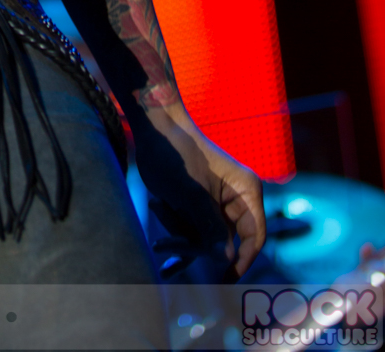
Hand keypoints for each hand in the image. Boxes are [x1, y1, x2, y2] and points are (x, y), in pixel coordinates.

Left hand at [133, 103, 265, 277]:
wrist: (153, 130)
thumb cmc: (177, 153)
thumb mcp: (193, 193)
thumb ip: (211, 227)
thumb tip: (227, 260)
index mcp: (246, 191)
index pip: (255, 235)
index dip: (243, 260)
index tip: (226, 279)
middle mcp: (235, 201)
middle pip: (225, 243)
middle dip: (195, 244)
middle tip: (167, 244)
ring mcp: (214, 207)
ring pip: (204, 242)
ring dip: (179, 237)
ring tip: (158, 206)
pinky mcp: (196, 210)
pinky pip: (191, 237)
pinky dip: (176, 244)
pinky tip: (164, 262)